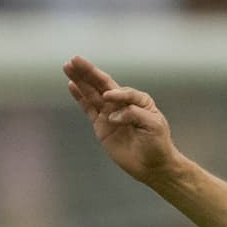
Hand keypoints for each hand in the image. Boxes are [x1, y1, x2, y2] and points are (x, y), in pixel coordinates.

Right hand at [63, 56, 178, 182]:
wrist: (153, 166)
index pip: (123, 91)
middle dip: (89, 72)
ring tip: (68, 67)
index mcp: (138, 100)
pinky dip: (80, 97)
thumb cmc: (158, 145)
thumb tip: (112, 115)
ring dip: (80, 80)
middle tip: (75, 59)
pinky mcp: (101, 126)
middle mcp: (122, 104)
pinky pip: (89, 108)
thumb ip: (134, 114)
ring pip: (93, 93)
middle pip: (103, 85)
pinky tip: (72, 85)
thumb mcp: (153, 126)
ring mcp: (110, 114)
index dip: (116, 93)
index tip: (109, 98)